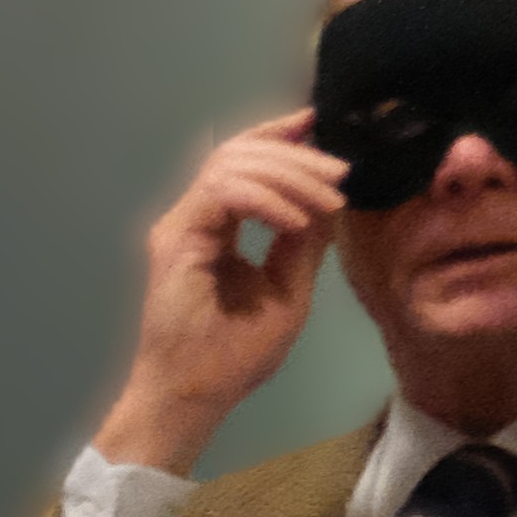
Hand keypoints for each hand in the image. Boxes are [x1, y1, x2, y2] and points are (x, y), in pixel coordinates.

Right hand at [97, 110, 346, 476]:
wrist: (193, 396)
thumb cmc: (232, 357)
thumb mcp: (287, 289)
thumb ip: (303, 242)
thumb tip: (329, 198)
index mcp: (214, 226)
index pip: (242, 162)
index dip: (279, 135)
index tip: (318, 120)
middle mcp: (193, 218)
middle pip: (238, 151)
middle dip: (295, 153)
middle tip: (340, 172)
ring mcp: (180, 226)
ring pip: (231, 163)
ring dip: (288, 175)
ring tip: (327, 200)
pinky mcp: (175, 239)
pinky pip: (222, 193)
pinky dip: (265, 199)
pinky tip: (295, 220)